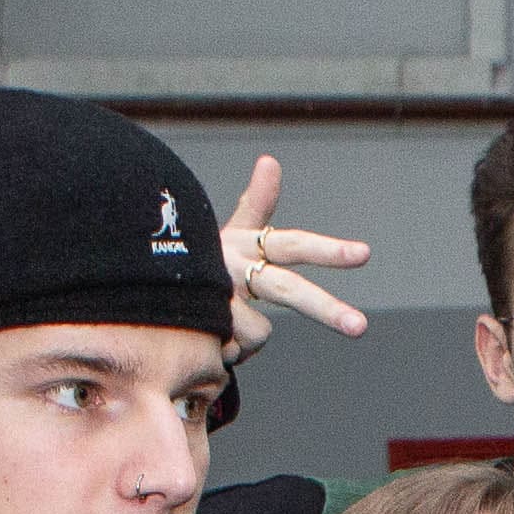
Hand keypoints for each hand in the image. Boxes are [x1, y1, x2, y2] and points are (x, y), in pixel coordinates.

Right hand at [216, 152, 370, 356]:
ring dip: (243, 339)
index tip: (364, 254)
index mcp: (245, 244)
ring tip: (218, 322)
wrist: (149, 284)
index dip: (327, 251)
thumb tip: (270, 160)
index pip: (291, 246)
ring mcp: (216, 298)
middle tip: (359, 327)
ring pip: (259, 333)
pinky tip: (205, 336)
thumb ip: (257, 202)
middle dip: (326, 309)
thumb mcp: (231, 233)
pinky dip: (227, 354)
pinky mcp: (202, 328)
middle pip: (285, 289)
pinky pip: (236, 351)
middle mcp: (232, 267)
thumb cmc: (201, 258)